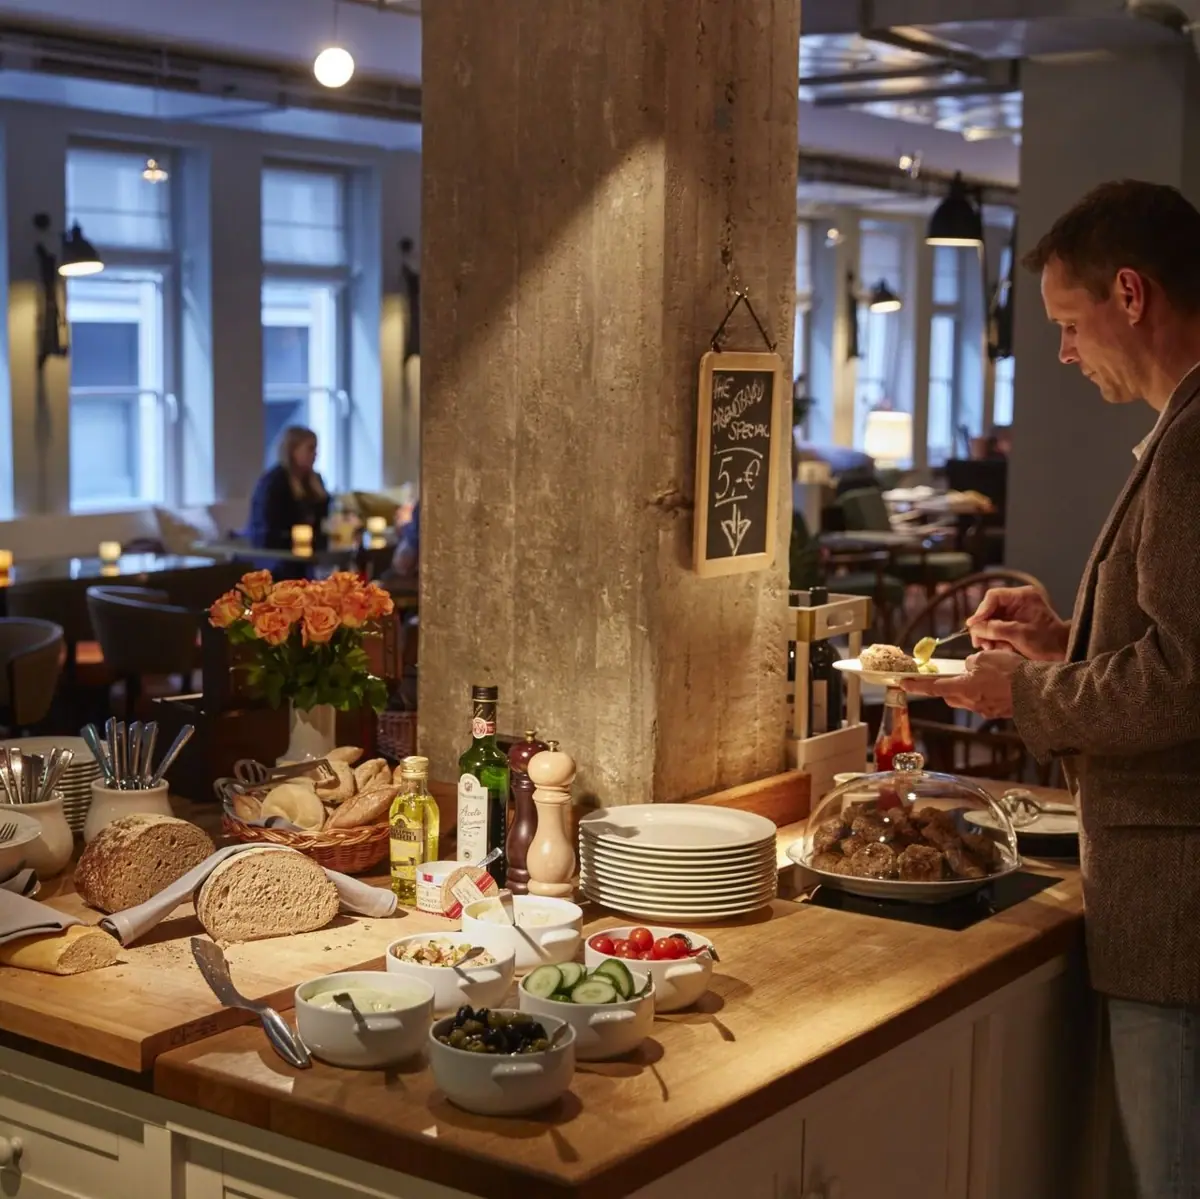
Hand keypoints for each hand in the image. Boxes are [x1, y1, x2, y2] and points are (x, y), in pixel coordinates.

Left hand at [900, 651, 1020, 718]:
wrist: (1037, 689)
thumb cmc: (1010, 671)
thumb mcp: (984, 658)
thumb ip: (970, 663)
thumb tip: (969, 668)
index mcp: (964, 688)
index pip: (933, 687)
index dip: (917, 686)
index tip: (903, 684)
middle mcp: (971, 703)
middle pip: (950, 695)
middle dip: (946, 686)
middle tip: (947, 676)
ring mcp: (985, 710)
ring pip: (967, 698)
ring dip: (968, 688)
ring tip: (980, 675)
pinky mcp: (998, 712)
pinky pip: (984, 701)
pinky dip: (984, 692)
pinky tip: (995, 684)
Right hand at [966, 586, 1068, 661]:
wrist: (1063, 653)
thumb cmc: (1048, 642)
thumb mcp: (1020, 634)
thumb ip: (995, 629)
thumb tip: (973, 626)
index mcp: (1023, 596)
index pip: (993, 597)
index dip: (981, 611)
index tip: (973, 625)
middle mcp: (1017, 602)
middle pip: (989, 610)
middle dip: (983, 627)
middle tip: (980, 643)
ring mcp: (1015, 613)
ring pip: (990, 621)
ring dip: (988, 636)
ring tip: (991, 648)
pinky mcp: (1013, 624)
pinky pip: (996, 629)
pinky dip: (994, 639)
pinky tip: (998, 648)